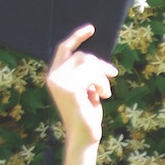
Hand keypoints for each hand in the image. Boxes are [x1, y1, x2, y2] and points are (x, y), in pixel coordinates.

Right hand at [46, 24, 118, 147]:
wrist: (84, 136)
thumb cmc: (87, 114)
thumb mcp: (86, 90)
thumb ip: (85, 74)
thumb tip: (97, 61)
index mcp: (54, 75)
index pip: (64, 49)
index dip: (77, 37)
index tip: (91, 28)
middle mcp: (52, 77)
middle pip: (82, 56)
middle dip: (100, 65)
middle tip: (112, 75)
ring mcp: (58, 82)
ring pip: (89, 64)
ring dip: (102, 77)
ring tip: (106, 92)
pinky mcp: (69, 88)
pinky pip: (92, 74)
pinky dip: (102, 83)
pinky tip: (104, 96)